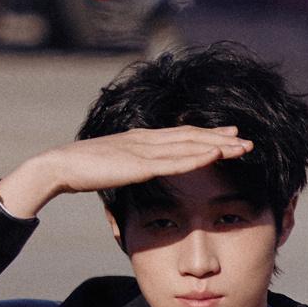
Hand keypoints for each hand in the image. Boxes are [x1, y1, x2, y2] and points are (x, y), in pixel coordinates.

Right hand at [0, 126, 253, 217]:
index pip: (181, 135)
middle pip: (192, 137)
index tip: (229, 135)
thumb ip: (133, 165)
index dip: (207, 135)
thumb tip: (143, 172)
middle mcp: (147, 139)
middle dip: (221, 138)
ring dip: (218, 146)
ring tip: (242, 146)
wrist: (61, 166)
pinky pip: (175, 161)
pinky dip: (197, 157)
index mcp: (142, 139)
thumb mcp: (117, 165)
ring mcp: (144, 150)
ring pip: (189, 146)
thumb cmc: (85, 169)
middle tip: (247, 139)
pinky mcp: (140, 164)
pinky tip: (215, 154)